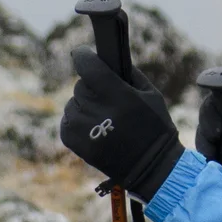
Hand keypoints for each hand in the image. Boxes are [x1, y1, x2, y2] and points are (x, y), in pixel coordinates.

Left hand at [58, 47, 182, 200]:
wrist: (151, 168)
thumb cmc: (154, 128)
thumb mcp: (151, 94)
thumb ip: (128, 73)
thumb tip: (107, 60)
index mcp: (117, 95)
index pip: (88, 66)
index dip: (83, 56)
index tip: (82, 53)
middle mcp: (97, 110)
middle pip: (81, 86)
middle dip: (91, 87)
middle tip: (106, 98)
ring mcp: (83, 128)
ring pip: (73, 103)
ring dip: (84, 106)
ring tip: (103, 118)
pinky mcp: (74, 143)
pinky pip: (67, 121)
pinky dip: (77, 122)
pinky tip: (94, 129)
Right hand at [196, 90, 221, 192]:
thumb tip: (217, 154)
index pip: (213, 104)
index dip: (209, 117)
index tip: (217, 134)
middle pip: (207, 124)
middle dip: (206, 139)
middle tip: (212, 155)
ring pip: (209, 142)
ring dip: (209, 153)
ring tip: (215, 165)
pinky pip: (216, 156)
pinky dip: (214, 163)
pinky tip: (217, 169)